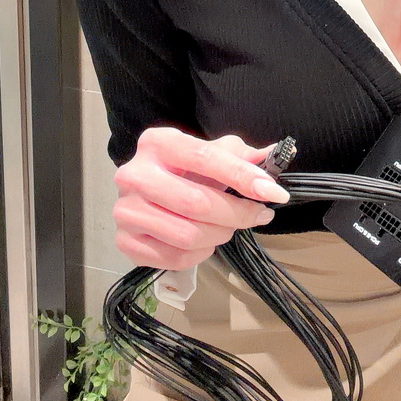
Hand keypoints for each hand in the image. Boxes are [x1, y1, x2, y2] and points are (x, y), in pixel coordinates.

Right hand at [113, 127, 289, 269]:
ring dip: (221, 234)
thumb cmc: (185, 168)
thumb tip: (274, 156)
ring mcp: (125, 210)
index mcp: (157, 143)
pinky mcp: (125, 241)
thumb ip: (243, 155)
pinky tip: (206, 240)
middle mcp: (134, 175)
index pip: (205, 158)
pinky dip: (200, 253)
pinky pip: (174, 257)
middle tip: (259, 215)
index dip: (243, 176)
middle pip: (197, 202)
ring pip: (187, 234)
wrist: (147, 187)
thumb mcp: (213, 151)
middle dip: (238, 213)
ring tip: (229, 226)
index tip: (274, 192)